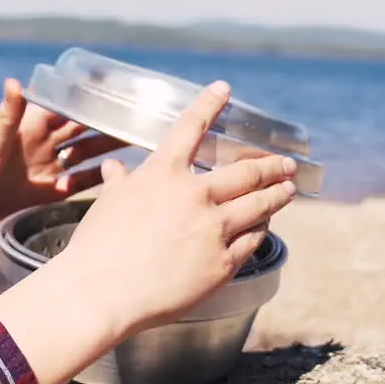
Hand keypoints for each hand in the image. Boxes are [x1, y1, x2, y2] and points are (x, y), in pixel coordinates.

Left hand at [0, 78, 128, 247]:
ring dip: (108, 150)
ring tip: (138, 143)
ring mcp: (46, 172)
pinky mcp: (46, 197)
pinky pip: (79, 185)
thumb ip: (6, 116)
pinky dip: (98, 180)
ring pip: (85, 156)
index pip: (65, 107)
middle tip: (137, 118)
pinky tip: (120, 178)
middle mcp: (41, 146)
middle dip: (106, 123)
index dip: (87, 98)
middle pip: (81, 131)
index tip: (114, 90)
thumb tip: (15, 81)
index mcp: (28, 128)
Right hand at [0, 80, 297, 383]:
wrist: (101, 293)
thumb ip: (119, 183)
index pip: (191, 127)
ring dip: (277, 194)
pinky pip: (251, 241)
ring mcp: (212, 230)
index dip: (209, 104)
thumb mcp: (107, 205)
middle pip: (246, 172)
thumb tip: (114, 169)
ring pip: (259, 205)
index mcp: (164, 174)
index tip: (224, 89)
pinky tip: (265, 227)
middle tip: (286, 163)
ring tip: (288, 190)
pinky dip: (261, 230)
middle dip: (271, 165)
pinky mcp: (222, 264)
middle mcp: (195, 196)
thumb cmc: (97, 248)